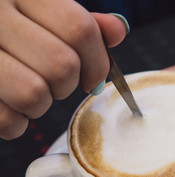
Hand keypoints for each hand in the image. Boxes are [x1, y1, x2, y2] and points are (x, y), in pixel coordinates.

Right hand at [0, 0, 126, 139]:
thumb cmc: (3, 22)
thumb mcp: (37, 7)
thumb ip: (76, 20)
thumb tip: (118, 30)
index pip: (79, 29)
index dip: (97, 62)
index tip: (95, 78)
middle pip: (61, 66)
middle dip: (68, 85)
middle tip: (56, 83)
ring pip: (34, 94)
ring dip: (41, 104)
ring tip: (31, 93)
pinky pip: (6, 120)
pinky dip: (16, 123)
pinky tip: (10, 107)